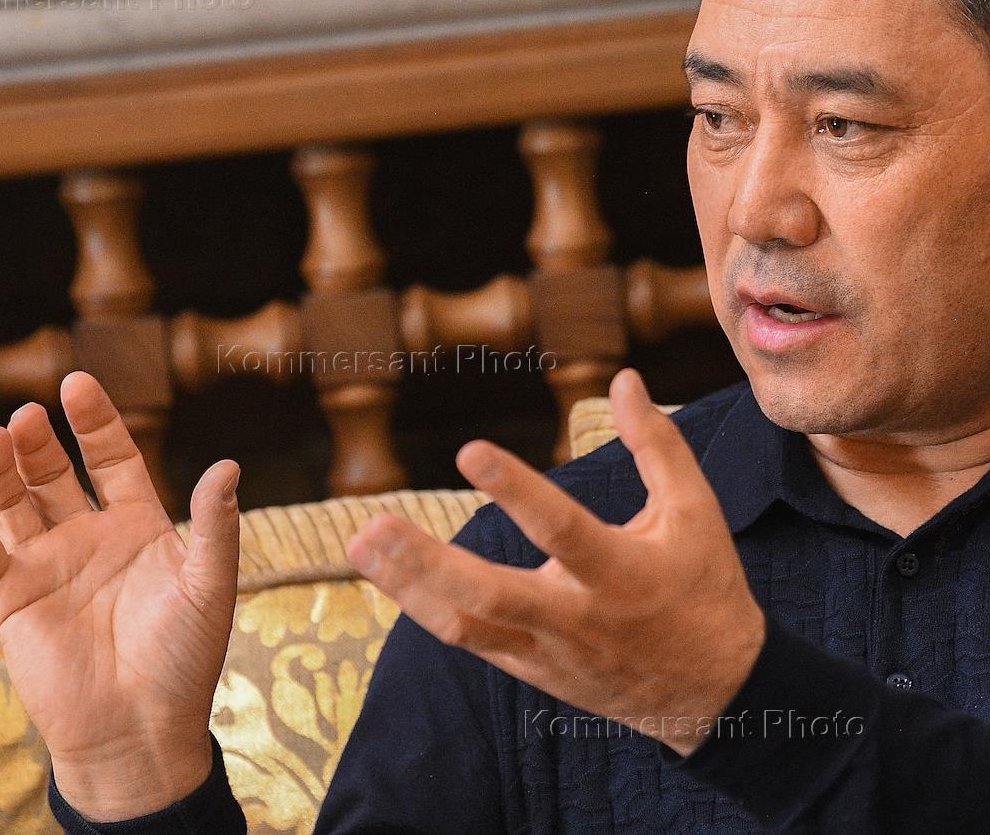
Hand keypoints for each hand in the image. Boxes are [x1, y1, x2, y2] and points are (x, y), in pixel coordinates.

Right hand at [0, 372, 240, 820]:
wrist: (141, 730)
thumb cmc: (185, 659)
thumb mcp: (209, 586)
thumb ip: (215, 526)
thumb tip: (229, 465)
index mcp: (138, 527)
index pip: (111, 458)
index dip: (95, 422)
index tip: (76, 382)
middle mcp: (89, 539)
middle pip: (54, 475)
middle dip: (40, 443)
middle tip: (27, 414)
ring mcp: (48, 566)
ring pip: (14, 504)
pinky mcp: (13, 601)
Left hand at [345, 367, 764, 756]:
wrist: (715, 694)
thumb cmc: (705, 588)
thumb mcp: (694, 512)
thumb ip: (657, 445)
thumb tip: (625, 379)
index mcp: (621, 572)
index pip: (562, 530)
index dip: (517, 491)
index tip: (470, 450)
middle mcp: (577, 618)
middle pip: (491, 595)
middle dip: (426, 562)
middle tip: (374, 523)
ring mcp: (548, 653)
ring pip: (465, 626)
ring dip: (407, 587)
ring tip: (359, 544)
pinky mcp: (530, 671)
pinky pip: (469, 640)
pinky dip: (425, 606)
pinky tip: (388, 574)